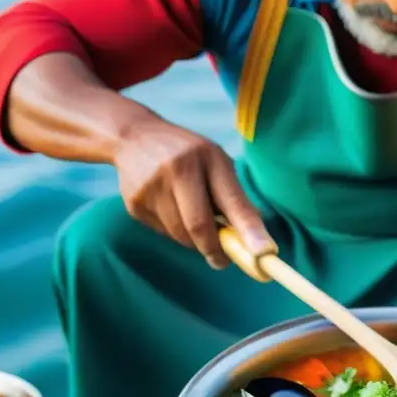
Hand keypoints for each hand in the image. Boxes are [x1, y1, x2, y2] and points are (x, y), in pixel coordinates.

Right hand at [112, 115, 273, 268]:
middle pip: (200, 227)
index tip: (263, 254)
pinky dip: (174, 232)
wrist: (133, 137)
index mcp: (207, 158)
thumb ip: (235, 198)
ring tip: (194, 221)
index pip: (232, 201)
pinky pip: (163, 232)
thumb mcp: (216, 163)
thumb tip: (257, 240)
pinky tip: (170, 210)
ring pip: (180, 235)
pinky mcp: (134, 203)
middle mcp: (178, 169)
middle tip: (222, 259)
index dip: (248, 230)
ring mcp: (152, 187)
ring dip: (193, 241)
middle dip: (215, 249)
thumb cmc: (188, 154)